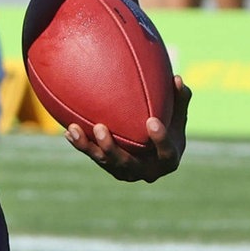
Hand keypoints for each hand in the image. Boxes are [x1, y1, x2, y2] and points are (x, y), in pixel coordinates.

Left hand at [65, 75, 190, 182]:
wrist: (157, 150)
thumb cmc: (171, 125)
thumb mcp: (179, 115)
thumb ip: (180, 99)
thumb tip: (177, 78)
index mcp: (168, 160)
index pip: (166, 152)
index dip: (159, 139)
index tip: (151, 121)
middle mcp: (146, 171)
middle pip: (127, 163)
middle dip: (111, 147)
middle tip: (99, 127)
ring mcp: (126, 172)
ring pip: (105, 162)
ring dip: (88, 146)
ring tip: (74, 129)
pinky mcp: (111, 168)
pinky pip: (94, 157)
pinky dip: (81, 145)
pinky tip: (69, 131)